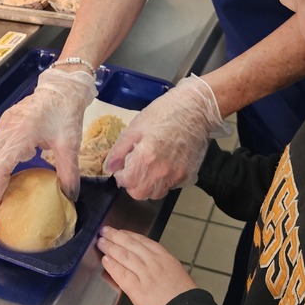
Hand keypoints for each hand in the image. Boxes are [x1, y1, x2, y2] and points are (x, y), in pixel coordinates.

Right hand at [0, 65, 95, 213]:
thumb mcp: (70, 144)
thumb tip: (69, 197)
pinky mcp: (5, 123)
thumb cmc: (65, 113)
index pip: (0, 164)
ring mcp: (3, 124)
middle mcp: (7, 128)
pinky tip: (0, 175)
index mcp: (21, 133)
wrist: (62, 88)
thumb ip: (68, 172)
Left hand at [97, 226, 197, 304]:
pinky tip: (105, 260)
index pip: (143, 241)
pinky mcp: (138, 290)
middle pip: (131, 244)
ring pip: (124, 256)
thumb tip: (150, 262)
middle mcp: (154, 263)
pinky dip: (112, 266)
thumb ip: (163, 266)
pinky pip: (122, 274)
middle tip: (106, 231)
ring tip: (102, 242)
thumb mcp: (178, 273)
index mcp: (166, 258)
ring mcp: (145, 275)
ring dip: (111, 247)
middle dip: (116, 236)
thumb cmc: (185, 298)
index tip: (121, 232)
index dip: (129, 235)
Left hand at [104, 74, 228, 198]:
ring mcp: (177, 176)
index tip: (123, 166)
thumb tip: (109, 168)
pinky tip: (165, 164)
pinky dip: (164, 181)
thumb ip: (119, 150)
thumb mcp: (136, 126)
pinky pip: (171, 187)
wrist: (196, 110)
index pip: (126, 182)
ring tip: (150, 167)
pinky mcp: (188, 176)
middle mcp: (161, 172)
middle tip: (135, 168)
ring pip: (156, 194)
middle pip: (140, 194)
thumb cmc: (164, 113)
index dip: (121, 175)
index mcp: (146, 158)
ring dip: (148, 185)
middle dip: (133, 184)